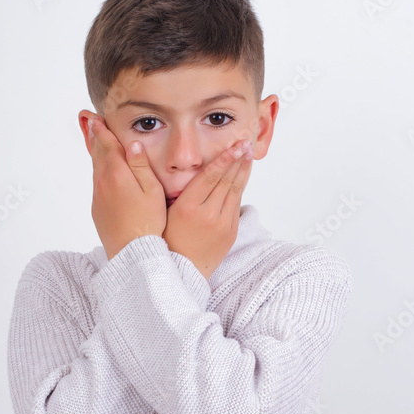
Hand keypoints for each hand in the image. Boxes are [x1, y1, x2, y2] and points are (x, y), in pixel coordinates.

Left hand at [85, 114, 166, 259]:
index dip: (102, 130)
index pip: (107, 145)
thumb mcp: (152, 190)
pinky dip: (99, 171)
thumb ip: (141, 165)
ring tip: (96, 142)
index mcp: (117, 174)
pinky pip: (97, 184)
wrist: (131, 252)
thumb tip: (133, 144)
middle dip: (96, 137)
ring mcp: (98, 197)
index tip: (96, 118)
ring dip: (97, 154)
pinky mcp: (98, 209)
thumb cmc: (148, 222)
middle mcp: (103, 183)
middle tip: (91, 123)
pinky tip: (104, 172)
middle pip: (98, 154)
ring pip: (96, 169)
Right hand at [163, 137, 253, 280]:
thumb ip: (180, 193)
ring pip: (235, 191)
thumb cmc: (168, 241)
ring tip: (248, 154)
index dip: (224, 159)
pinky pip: (236, 204)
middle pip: (227, 181)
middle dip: (238, 160)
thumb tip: (191, 170)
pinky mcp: (231, 232)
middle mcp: (208, 215)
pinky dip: (240, 188)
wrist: (182, 270)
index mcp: (188, 208)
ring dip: (242, 170)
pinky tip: (242, 176)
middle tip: (245, 143)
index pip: (210, 177)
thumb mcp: (166, 214)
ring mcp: (222, 224)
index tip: (234, 146)